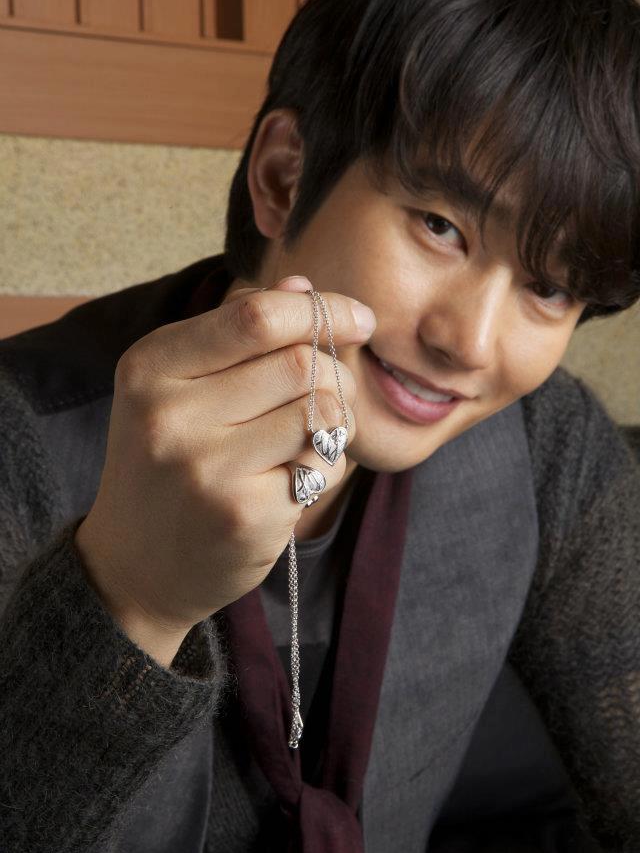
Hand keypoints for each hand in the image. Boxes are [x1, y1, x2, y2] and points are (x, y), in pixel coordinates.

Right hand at [74, 275, 375, 637]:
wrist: (133, 567)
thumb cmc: (168, 464)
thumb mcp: (180, 388)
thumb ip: (238, 333)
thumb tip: (301, 285)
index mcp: (150, 367)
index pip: (257, 316)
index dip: (322, 310)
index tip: (359, 318)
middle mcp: (170, 414)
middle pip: (301, 364)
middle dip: (335, 374)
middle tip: (330, 394)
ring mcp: (207, 469)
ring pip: (322, 413)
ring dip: (334, 422)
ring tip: (306, 439)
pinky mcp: (245, 515)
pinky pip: (324, 467)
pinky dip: (324, 468)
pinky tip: (290, 482)